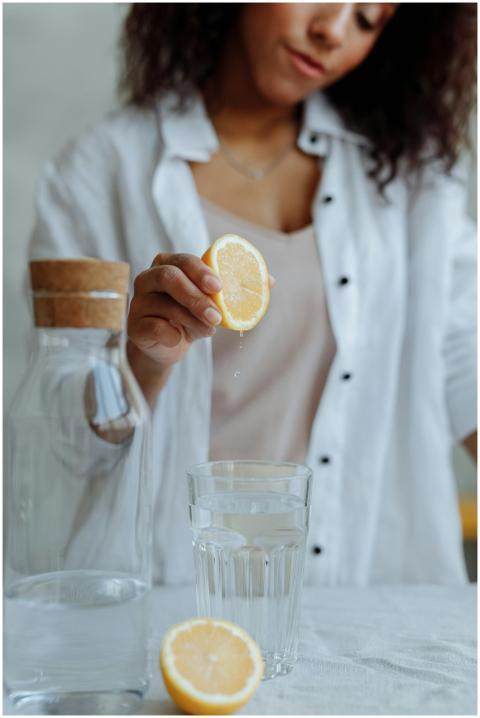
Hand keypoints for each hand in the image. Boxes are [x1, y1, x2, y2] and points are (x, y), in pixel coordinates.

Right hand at [127, 252, 222, 371]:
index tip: (218, 287)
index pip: (182, 261)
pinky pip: (157, 328)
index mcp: (166, 264)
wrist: (166, 346)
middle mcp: (147, 279)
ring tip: (208, 330)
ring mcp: (138, 302)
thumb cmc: (187, 317)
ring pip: (166, 305)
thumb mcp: (201, 304)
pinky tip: (179, 338)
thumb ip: (209, 296)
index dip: (200, 272)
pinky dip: (174, 335)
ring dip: (193, 320)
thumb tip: (228, 299)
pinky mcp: (135, 325)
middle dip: (196, 297)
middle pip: (168, 277)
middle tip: (216, 316)